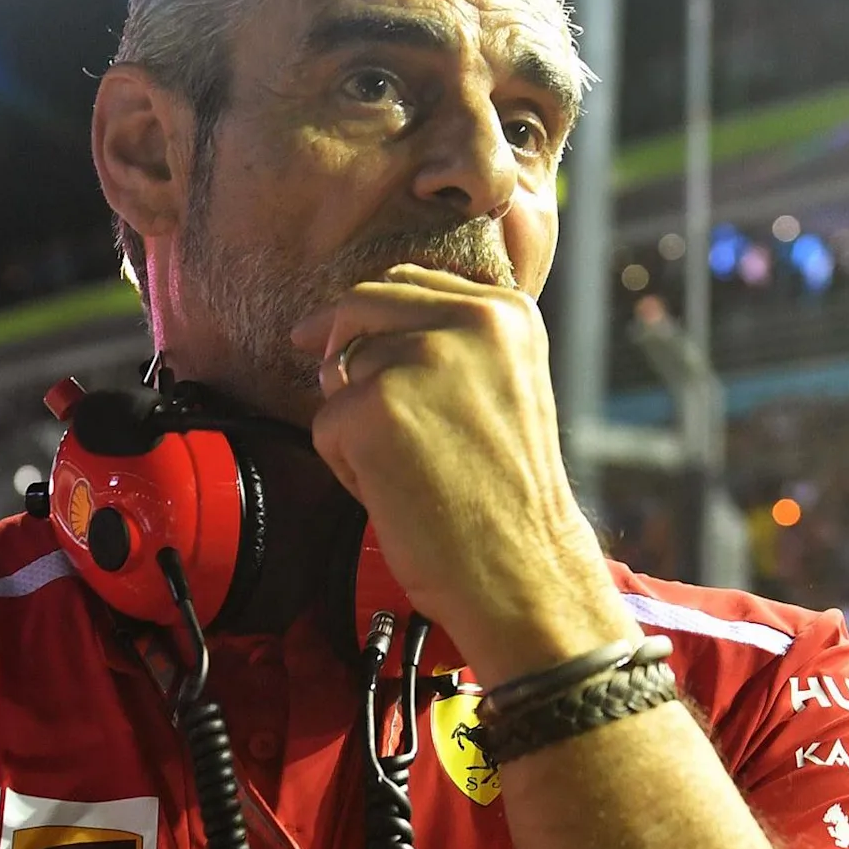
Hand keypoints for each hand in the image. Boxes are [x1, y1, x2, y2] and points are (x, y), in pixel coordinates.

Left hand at [294, 268, 633, 684]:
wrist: (522, 567)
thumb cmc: (508, 496)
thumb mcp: (503, 386)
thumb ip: (452, 342)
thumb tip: (356, 321)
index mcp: (506, 310)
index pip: (407, 281)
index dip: (367, 314)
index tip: (335, 335)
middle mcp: (468, 318)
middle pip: (360, 306)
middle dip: (339, 350)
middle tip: (352, 409)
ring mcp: (420, 358)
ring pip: (341, 369)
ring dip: (354, 420)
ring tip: (408, 468)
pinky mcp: (375, 405)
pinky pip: (326, 424)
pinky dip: (346, 465)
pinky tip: (395, 492)